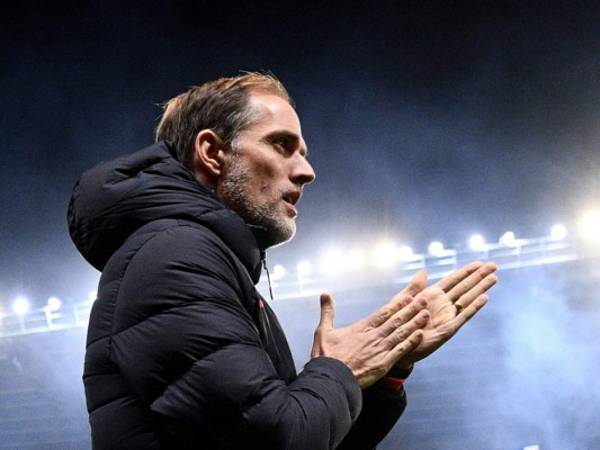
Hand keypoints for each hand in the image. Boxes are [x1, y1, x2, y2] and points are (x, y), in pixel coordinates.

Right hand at [310, 273, 430, 388]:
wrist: (330, 379)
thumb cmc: (326, 356)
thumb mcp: (323, 330)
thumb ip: (327, 311)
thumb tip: (324, 294)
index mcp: (362, 328)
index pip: (384, 312)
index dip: (398, 304)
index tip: (409, 295)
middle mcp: (374, 336)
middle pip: (396, 320)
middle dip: (411, 309)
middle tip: (424, 299)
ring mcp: (380, 350)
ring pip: (401, 333)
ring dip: (415, 322)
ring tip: (426, 313)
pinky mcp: (383, 363)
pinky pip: (400, 351)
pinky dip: (411, 342)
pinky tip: (420, 335)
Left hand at [395, 261, 496, 367]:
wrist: (396, 344)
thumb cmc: (398, 322)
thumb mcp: (402, 301)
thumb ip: (414, 287)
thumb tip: (424, 271)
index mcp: (431, 295)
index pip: (453, 280)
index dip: (466, 271)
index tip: (479, 262)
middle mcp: (442, 304)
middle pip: (464, 287)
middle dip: (478, 276)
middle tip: (494, 265)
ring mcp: (447, 316)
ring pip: (467, 299)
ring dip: (480, 288)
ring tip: (494, 278)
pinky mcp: (448, 329)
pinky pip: (463, 316)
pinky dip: (474, 307)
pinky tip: (484, 298)